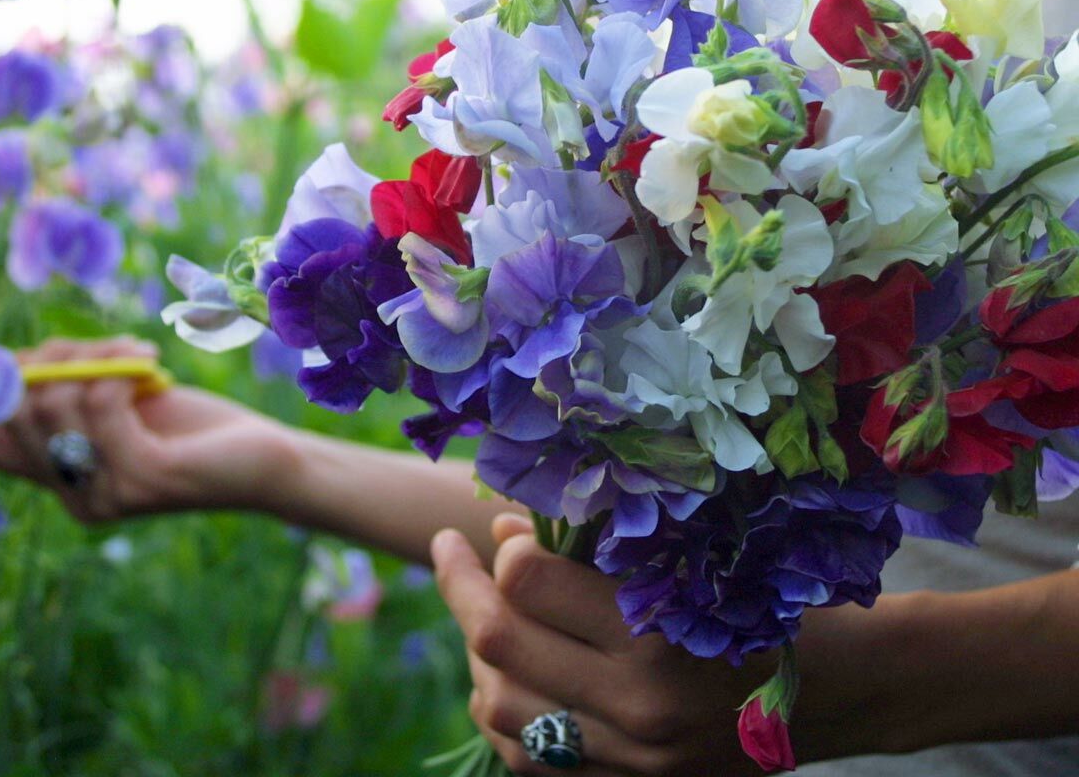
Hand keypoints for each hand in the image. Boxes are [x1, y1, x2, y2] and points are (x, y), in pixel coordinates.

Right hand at [0, 336, 295, 523]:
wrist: (266, 457)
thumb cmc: (196, 427)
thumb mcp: (123, 404)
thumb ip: (72, 391)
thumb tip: (16, 361)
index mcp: (63, 479)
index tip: (36, 358)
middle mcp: (76, 496)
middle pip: (15, 410)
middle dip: (53, 360)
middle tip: (106, 347)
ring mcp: (108, 494)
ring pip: (56, 403)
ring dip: (95, 358)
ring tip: (136, 351)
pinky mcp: (145, 478)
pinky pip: (102, 405)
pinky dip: (121, 370)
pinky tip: (148, 365)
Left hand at [432, 514, 769, 776]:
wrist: (837, 690)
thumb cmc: (762, 599)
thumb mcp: (687, 559)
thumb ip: (591, 551)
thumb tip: (504, 536)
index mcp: (654, 636)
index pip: (530, 582)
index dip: (506, 547)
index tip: (504, 530)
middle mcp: (636, 707)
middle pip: (500, 644)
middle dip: (460, 587)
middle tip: (447, 549)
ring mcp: (630, 760)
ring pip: (499, 708)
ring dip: (476, 653)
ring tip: (480, 613)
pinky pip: (529, 760)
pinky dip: (502, 711)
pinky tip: (504, 674)